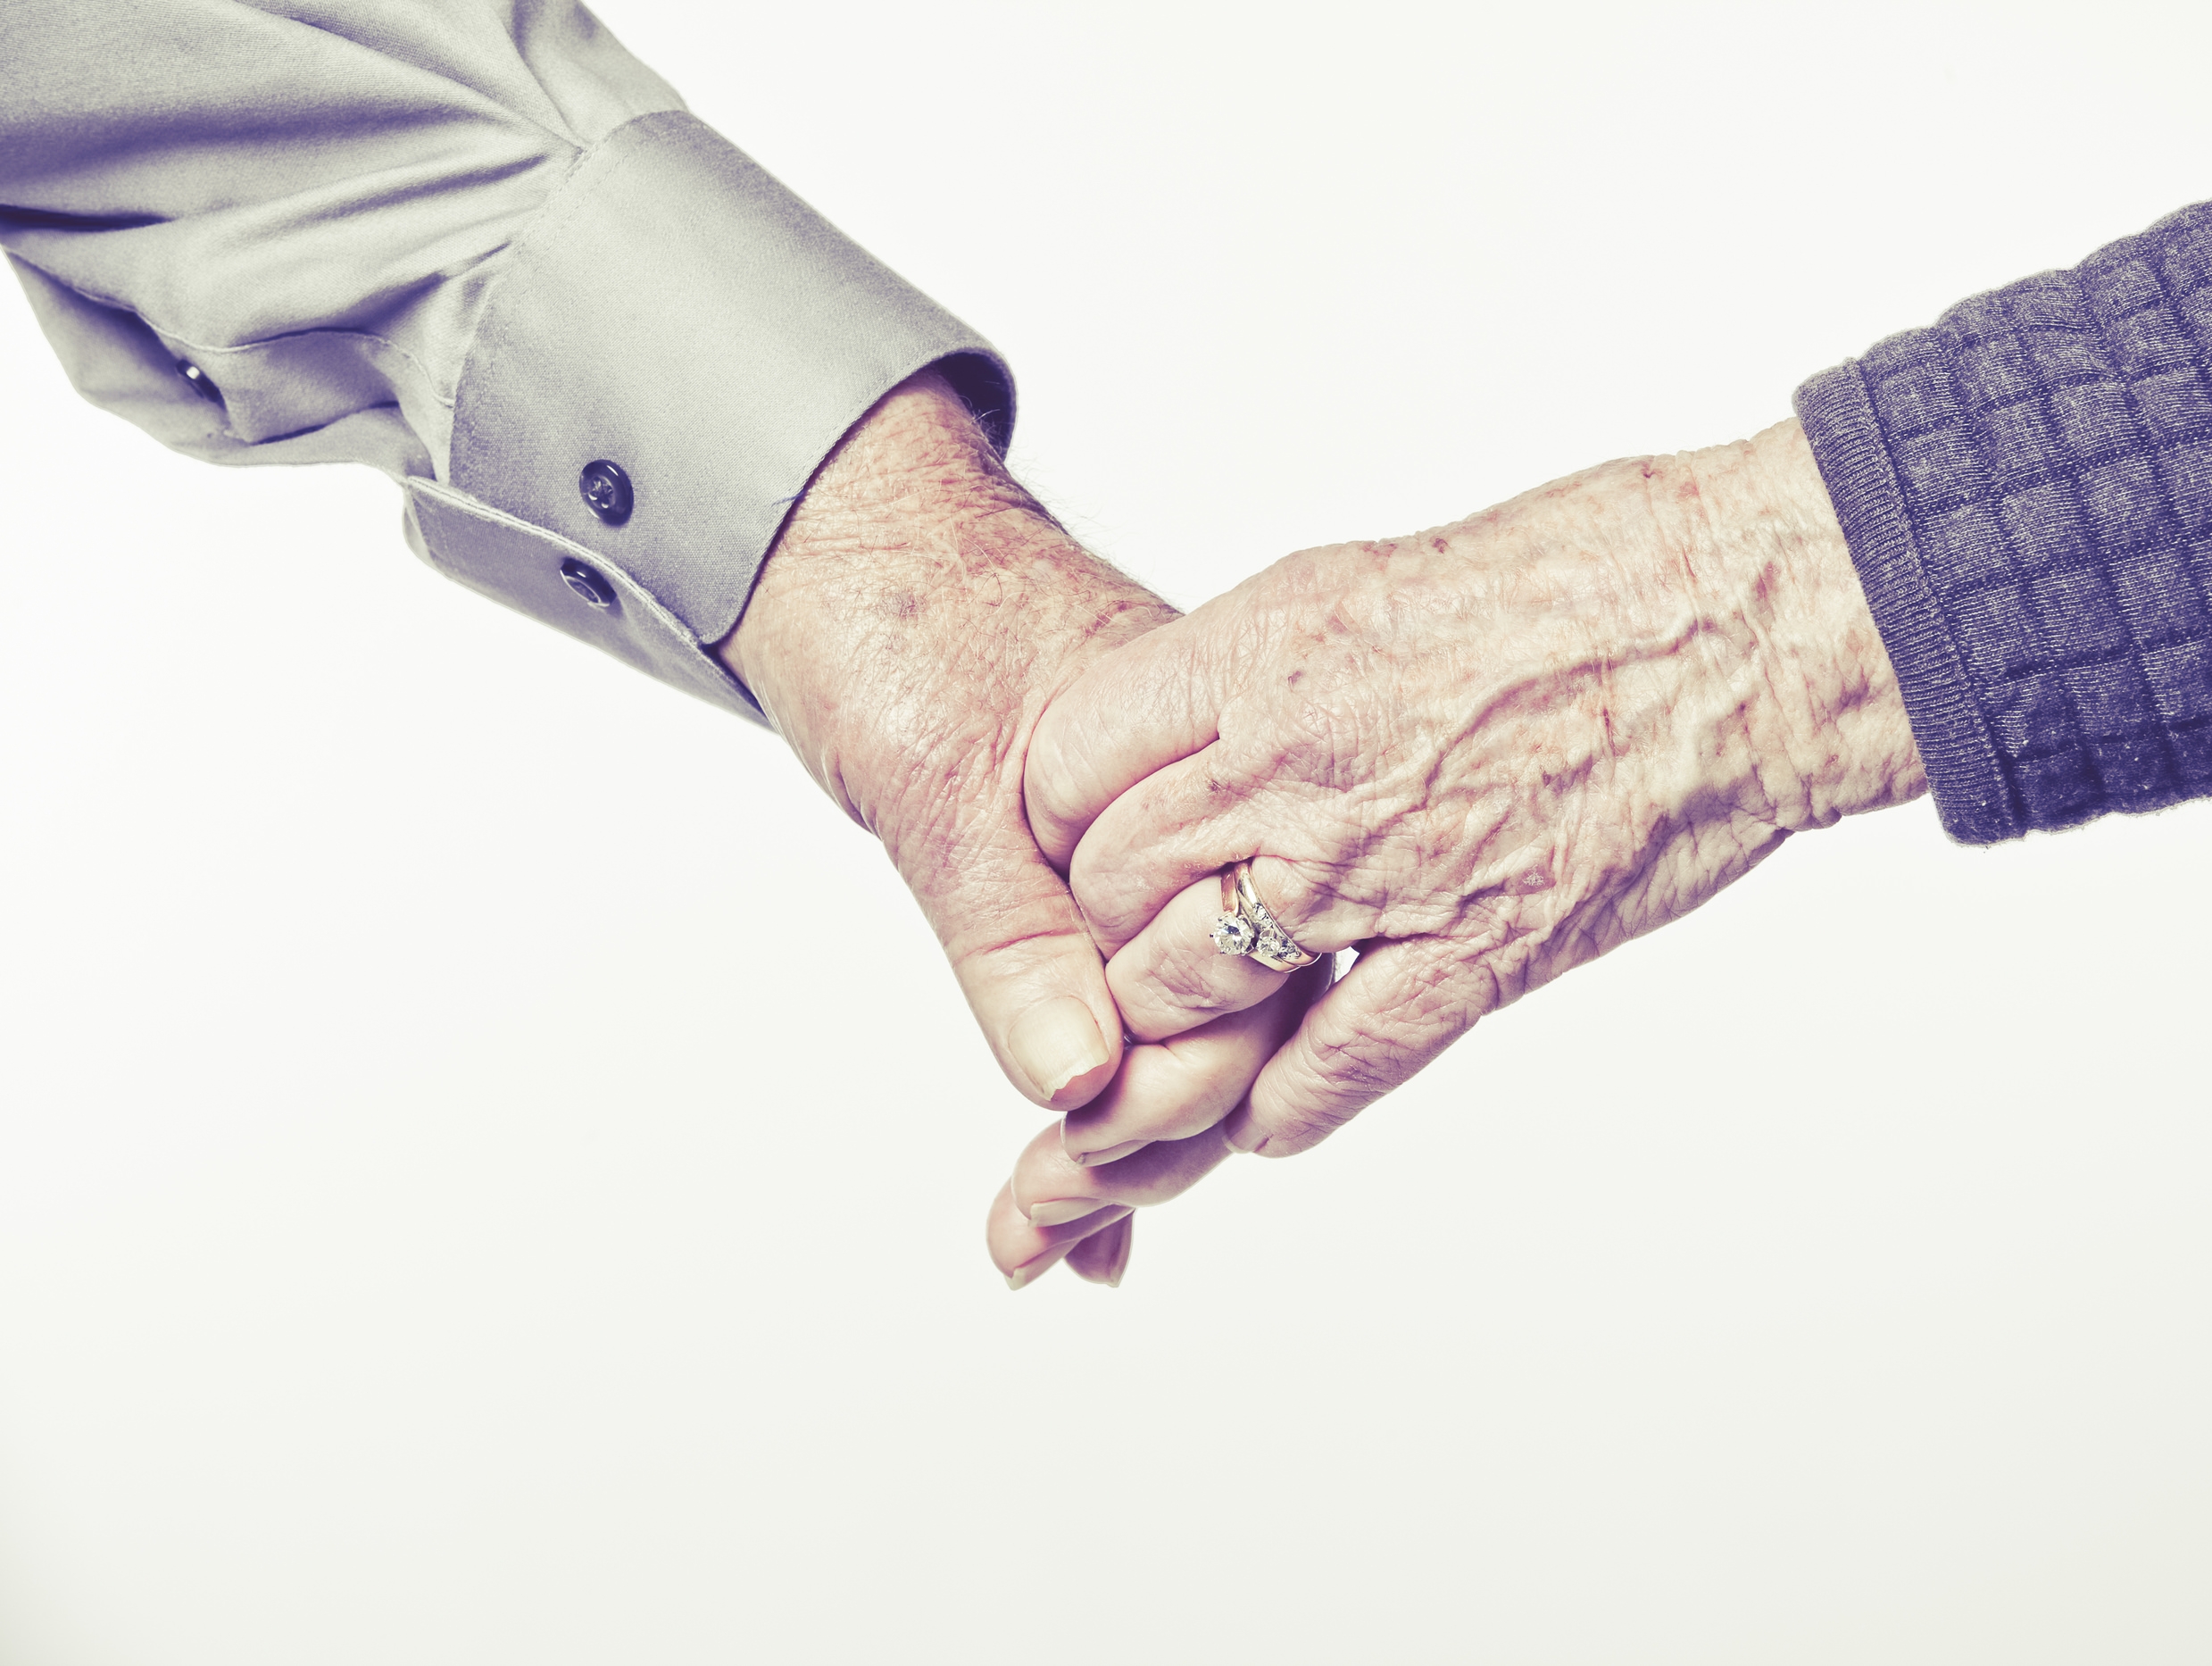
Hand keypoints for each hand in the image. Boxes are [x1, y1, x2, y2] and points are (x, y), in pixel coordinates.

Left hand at [720, 368, 1299, 1283]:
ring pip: (1178, 1020)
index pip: (1226, 990)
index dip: (1158, 1103)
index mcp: (1185, 797)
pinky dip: (1103, 1084)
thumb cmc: (899, 620)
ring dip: (1126, 1138)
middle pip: (1218, 1025)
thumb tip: (1080, 1073)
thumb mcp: (941, 784)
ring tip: (1060, 1241)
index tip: (1070, 1191)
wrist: (844, 534)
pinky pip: (1126, 990)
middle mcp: (1189, 831)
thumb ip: (1012, 931)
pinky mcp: (1102, 869)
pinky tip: (1095, 1183)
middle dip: (1139, 1149)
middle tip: (1042, 1240)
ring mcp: (1153, 850)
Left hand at [1020, 418, 1928, 1168]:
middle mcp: (1295, 767)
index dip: (1059, 816)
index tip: (1083, 834)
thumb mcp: (1365, 579)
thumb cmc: (1584, 573)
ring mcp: (1379, 875)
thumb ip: (1249, 668)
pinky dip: (1275, 1109)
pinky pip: (1320, 1079)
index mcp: (1261, 655)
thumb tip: (1174, 727)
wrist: (1747, 626)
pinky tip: (1268, 1104)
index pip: (1065, 768)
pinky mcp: (1472, 962)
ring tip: (1199, 1019)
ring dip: (1176, 1021)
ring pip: (1180, 994)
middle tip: (1142, 931)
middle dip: (1108, 922)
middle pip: (1105, 888)